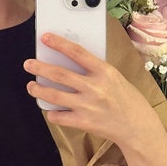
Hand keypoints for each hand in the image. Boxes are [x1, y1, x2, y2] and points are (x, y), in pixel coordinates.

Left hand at [24, 33, 154, 148]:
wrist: (137, 127)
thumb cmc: (128, 100)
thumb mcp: (115, 78)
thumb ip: (95, 71)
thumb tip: (69, 62)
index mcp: (105, 72)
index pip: (77, 53)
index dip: (59, 44)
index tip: (45, 38)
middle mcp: (95, 88)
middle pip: (60, 75)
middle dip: (40, 67)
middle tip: (28, 64)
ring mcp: (88, 106)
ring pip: (55, 96)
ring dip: (39, 90)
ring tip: (31, 86)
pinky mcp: (84, 122)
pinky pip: (59, 117)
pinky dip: (52, 113)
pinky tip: (50, 110)